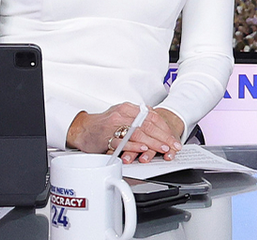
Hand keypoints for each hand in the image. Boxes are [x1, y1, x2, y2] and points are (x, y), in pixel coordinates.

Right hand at [66, 104, 183, 161]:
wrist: (82, 128)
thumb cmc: (104, 124)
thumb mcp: (122, 115)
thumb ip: (138, 117)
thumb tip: (157, 121)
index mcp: (128, 108)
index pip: (152, 116)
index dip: (165, 128)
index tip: (173, 138)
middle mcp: (122, 114)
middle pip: (148, 125)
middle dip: (163, 137)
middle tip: (173, 146)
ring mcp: (114, 125)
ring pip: (138, 132)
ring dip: (153, 142)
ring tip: (163, 148)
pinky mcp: (107, 137)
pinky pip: (123, 141)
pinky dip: (134, 145)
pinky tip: (143, 149)